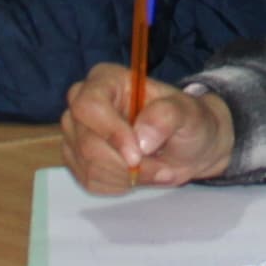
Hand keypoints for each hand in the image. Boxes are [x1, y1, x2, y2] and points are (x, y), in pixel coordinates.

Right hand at [61, 63, 233, 192]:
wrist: (187, 147)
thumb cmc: (186, 121)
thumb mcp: (188, 113)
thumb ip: (167, 116)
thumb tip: (141, 138)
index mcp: (106, 80)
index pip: (90, 105)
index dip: (111, 132)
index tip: (137, 155)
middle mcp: (83, 103)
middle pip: (86, 142)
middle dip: (126, 164)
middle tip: (160, 168)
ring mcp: (76, 133)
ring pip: (88, 166)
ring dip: (126, 176)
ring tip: (154, 169)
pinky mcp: (77, 159)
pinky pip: (90, 181)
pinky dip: (118, 184)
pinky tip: (137, 174)